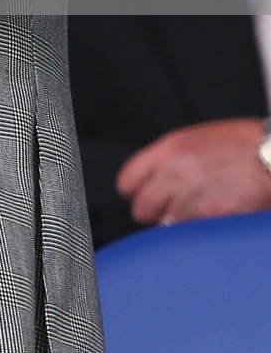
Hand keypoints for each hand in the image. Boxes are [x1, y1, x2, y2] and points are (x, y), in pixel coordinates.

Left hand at [117, 117, 270, 226]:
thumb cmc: (243, 144)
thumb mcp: (197, 139)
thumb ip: (169, 159)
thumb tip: (153, 180)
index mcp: (168, 150)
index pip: (127, 181)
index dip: (137, 193)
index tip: (145, 197)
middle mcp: (176, 172)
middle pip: (143, 208)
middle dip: (155, 212)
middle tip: (172, 210)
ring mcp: (195, 196)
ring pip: (168, 224)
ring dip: (181, 223)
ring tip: (201, 212)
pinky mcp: (215, 216)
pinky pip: (193, 233)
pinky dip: (201, 231)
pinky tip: (214, 219)